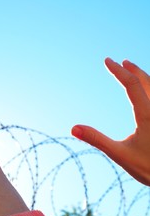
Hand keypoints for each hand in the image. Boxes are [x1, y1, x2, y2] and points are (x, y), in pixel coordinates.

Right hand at [72, 58, 149, 185]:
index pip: (132, 85)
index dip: (118, 71)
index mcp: (148, 115)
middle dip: (133, 70)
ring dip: (144, 77)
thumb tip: (73, 129)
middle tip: (120, 62)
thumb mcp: (120, 155)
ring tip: (134, 70)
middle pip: (147, 81)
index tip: (107, 61)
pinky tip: (147, 92)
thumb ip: (96, 140)